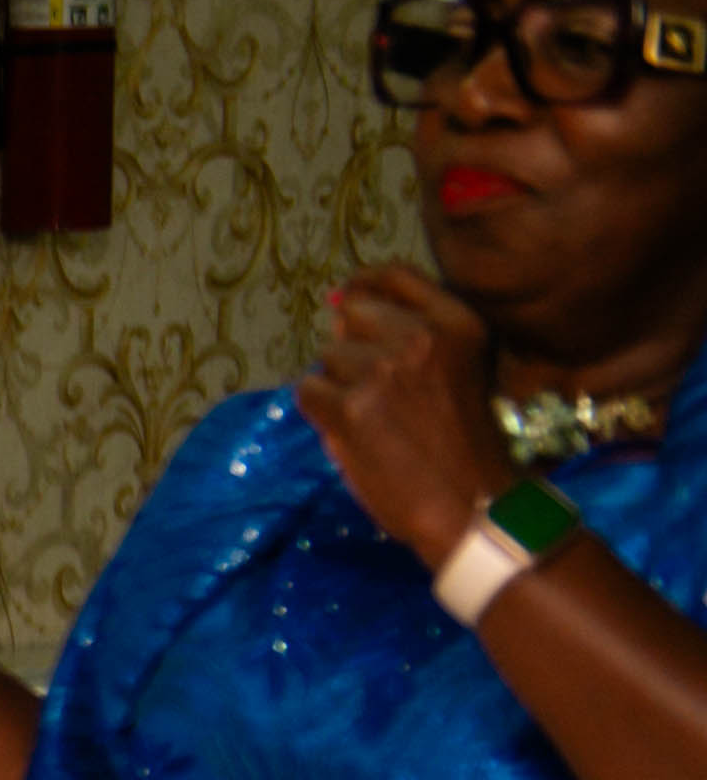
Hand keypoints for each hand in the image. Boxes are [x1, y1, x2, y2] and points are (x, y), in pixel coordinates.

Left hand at [295, 265, 506, 564]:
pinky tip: (351, 432)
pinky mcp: (352, 407)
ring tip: (373, 418)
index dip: (364, 287)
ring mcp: (384, 370)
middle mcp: (422, 337)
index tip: (348, 299)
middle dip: (353, 348)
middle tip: (375, 389)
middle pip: (352, 315)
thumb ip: (409, 333)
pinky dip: (321, 412)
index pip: (397, 276)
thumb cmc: (464, 443)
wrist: (471, 503)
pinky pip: (308, 391)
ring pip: (328, 357)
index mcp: (459, 324)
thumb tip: (338, 303)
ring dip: (338, 385)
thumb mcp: (459, 368)